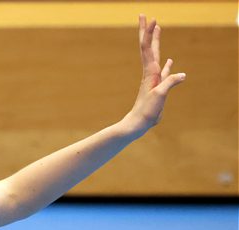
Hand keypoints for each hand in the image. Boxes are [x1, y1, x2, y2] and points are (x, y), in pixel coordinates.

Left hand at [123, 14, 186, 137]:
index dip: (150, 33)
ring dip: (156, 41)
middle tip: (146, 16)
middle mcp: (150, 72)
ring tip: (158, 30)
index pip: (147, 48)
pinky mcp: (157, 87)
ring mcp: (153, 79)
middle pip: (148, 47)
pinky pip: (163, 72)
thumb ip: (169, 83)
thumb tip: (182, 74)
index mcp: (150, 72)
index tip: (152, 19)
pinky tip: (170, 61)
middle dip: (148, 31)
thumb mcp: (159, 96)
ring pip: (155, 56)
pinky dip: (167, 64)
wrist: (138, 123)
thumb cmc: (146, 111)